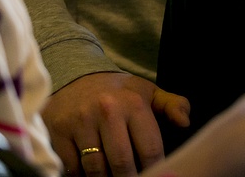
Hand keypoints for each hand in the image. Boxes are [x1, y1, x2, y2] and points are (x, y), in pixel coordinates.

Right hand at [44, 71, 188, 176]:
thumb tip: (185, 123)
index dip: (154, 168)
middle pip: (121, 163)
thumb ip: (172, 105)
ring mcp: (80, 123)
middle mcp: (107, 112)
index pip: (149, 148)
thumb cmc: (119, 92)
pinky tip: (92, 174)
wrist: (75, 77)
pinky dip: (82, 176)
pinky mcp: (58, 132)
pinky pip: (72, 167)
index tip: (155, 175)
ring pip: (95, 169)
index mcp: (133, 104)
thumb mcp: (148, 92)